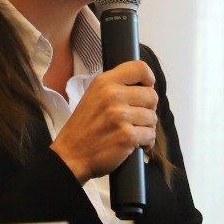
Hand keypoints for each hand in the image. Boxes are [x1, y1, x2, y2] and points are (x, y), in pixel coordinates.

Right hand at [51, 60, 157, 182]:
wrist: (70, 155)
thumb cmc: (85, 127)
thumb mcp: (94, 95)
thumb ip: (117, 86)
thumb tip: (146, 85)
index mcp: (104, 82)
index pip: (140, 68)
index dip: (149, 80)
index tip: (145, 89)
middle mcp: (113, 96)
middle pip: (152, 95)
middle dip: (148, 109)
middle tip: (135, 118)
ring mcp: (120, 116)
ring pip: (153, 117)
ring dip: (146, 127)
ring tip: (131, 131)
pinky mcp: (127, 136)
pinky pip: (150, 135)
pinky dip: (146, 142)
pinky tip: (134, 144)